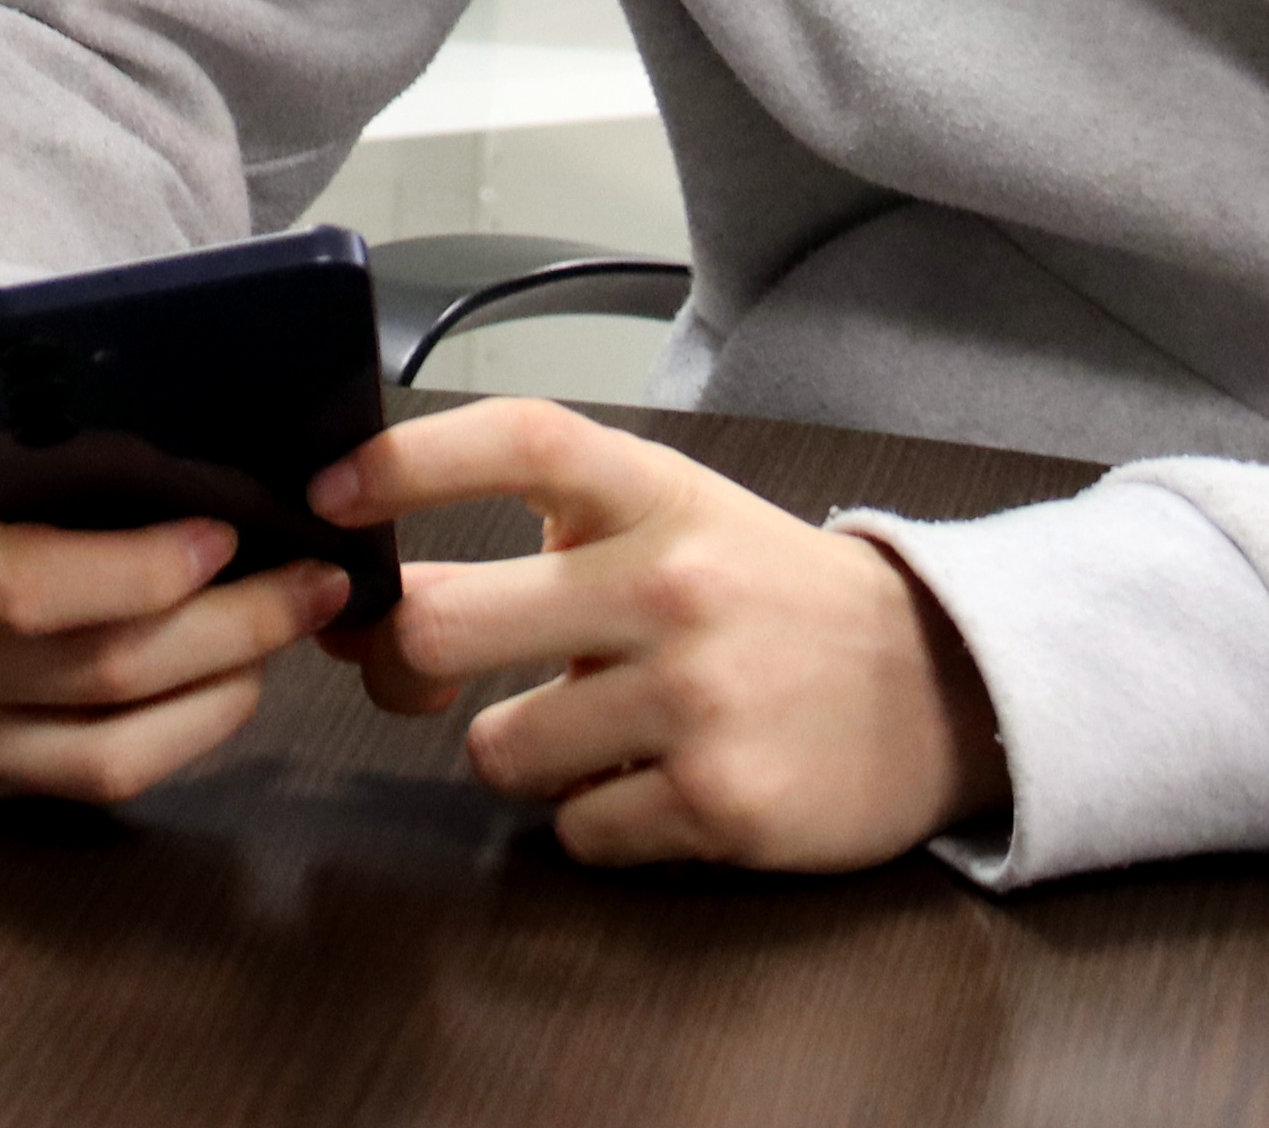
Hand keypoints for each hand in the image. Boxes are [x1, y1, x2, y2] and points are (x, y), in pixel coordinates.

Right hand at [0, 344, 362, 803]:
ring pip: (102, 747)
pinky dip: (186, 733)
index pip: (24, 584)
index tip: (228, 529)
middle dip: (223, 625)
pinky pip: (94, 782)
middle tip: (312, 578)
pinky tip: (233, 680)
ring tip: (290, 624)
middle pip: (87, 669)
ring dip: (221, 684)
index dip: (140, 570)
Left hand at [314, 398, 1004, 871]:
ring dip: (518, 750)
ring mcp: (696, 699)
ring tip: (589, 726)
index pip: (517, 438)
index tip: (328, 493)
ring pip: (496, 750)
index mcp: (656, 493)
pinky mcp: (719, 803)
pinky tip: (654, 779)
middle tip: (406, 671)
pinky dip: (593, 815)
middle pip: (444, 625)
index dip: (406, 461)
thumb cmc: (767, 595)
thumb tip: (386, 584)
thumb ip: (552, 535)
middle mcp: (671, 585)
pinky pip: (574, 830)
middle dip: (398, 660)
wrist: (940, 685)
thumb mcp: (676, 517)